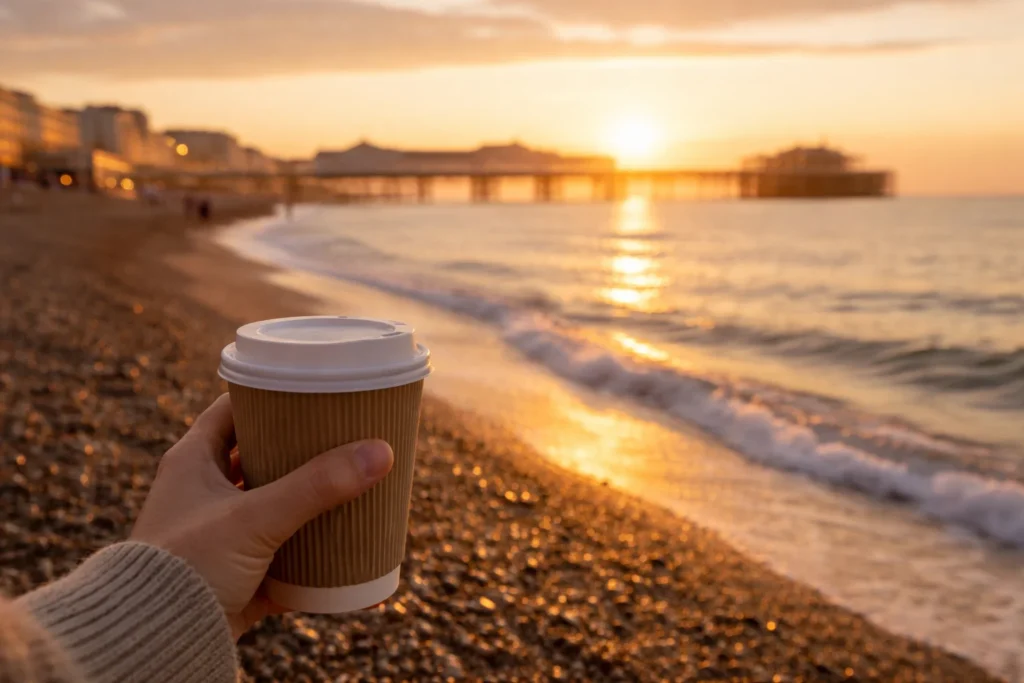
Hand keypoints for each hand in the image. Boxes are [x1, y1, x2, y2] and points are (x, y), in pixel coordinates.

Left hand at [130, 394, 393, 638]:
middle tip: (345, 438)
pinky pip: (284, 559)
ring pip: (275, 508)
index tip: (312, 390)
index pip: (233, 409)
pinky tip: (348, 551)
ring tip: (353, 488)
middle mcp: (203, 494)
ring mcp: (221, 537)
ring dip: (311, 502)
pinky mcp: (237, 577)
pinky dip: (314, 556)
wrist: (153, 644)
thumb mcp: (254, 518)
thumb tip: (380, 451)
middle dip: (303, 451)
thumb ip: (317, 485)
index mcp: (192, 462)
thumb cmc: (186, 567)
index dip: (270, 396)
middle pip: (261, 457)